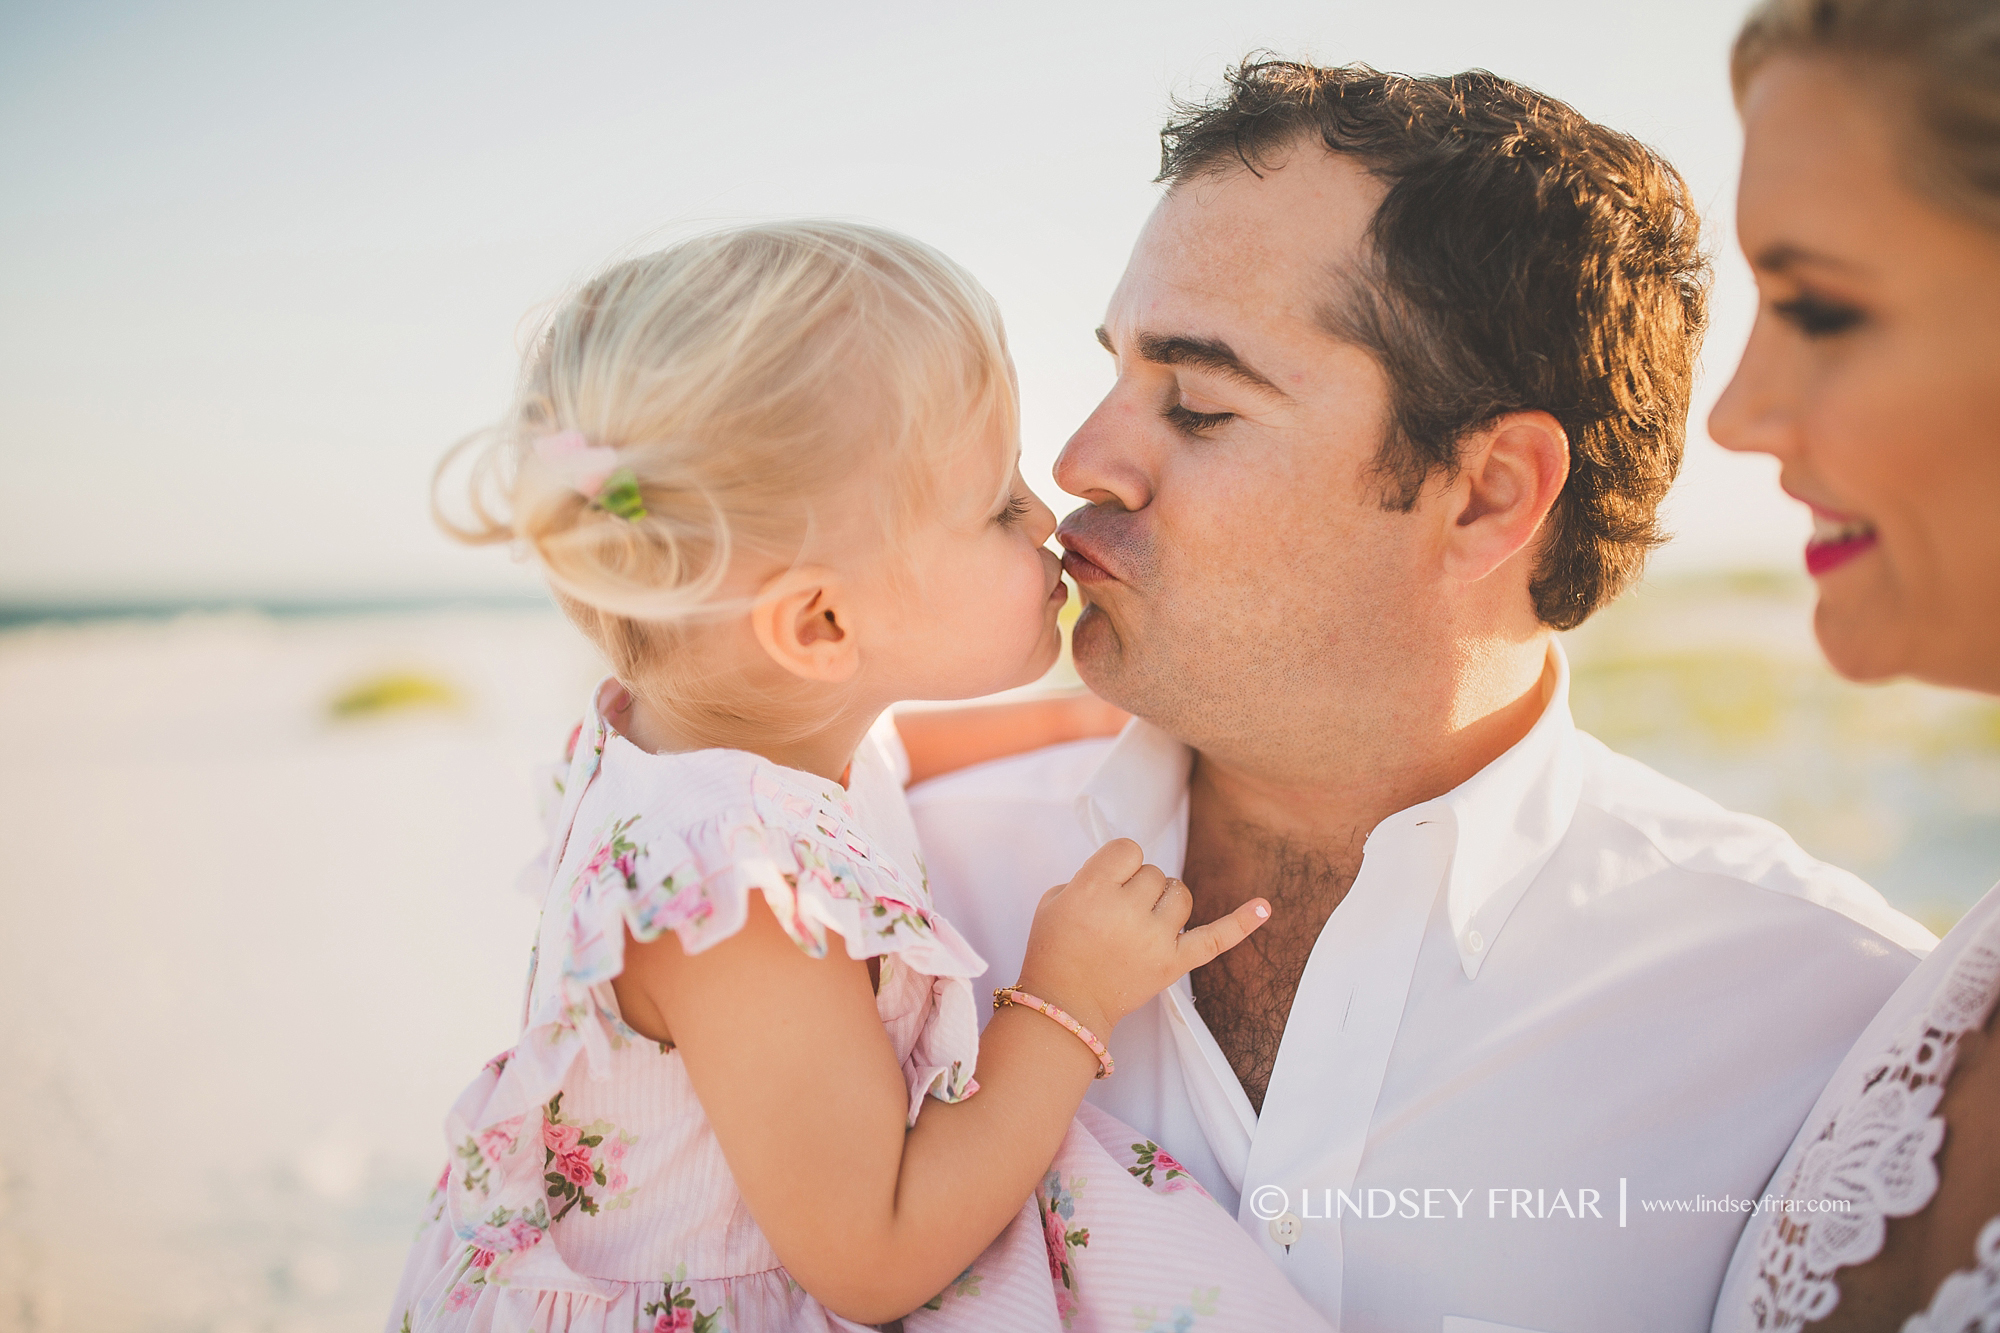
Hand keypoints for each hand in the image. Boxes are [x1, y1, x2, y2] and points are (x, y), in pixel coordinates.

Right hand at [1015, 838, 1270, 1040]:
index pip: (1128, 849)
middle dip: (1137, 888)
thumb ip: (1091, 876)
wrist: (1064, 1006)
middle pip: (1154, 873)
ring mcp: (1156, 938)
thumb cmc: (1054, 949)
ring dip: (1165, 900)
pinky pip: (1216, 938)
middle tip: (1115, 915)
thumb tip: (1125, 870)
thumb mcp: (1054, 899)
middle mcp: (1128, 910)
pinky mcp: (1175, 963)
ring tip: (1145, 921)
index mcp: (1094, 889)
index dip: (1119, 864)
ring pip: (1180, 894)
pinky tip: (1265, 906)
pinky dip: (1242, 923)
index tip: (1107, 882)